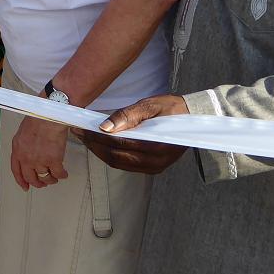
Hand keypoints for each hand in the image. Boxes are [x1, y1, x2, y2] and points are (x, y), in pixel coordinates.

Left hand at [10, 115, 70, 190]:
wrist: (49, 115)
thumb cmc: (38, 117)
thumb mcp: (23, 131)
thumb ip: (24, 144)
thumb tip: (28, 152)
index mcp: (17, 149)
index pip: (16, 170)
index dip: (21, 180)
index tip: (25, 186)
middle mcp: (27, 158)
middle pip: (31, 177)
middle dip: (37, 182)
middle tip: (43, 182)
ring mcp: (40, 161)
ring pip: (45, 178)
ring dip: (51, 180)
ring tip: (54, 177)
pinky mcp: (53, 161)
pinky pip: (58, 174)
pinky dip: (62, 175)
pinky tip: (64, 173)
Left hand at [74, 93, 188, 174]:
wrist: (195, 119)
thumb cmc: (173, 108)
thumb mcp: (151, 105)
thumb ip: (128, 115)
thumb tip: (104, 127)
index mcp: (157, 145)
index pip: (119, 144)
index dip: (97, 137)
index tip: (81, 128)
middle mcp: (157, 162)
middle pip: (116, 157)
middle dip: (94, 145)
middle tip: (79, 133)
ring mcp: (155, 168)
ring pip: (119, 163)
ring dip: (100, 152)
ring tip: (86, 138)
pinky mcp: (153, 168)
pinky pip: (126, 165)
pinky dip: (111, 155)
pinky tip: (101, 145)